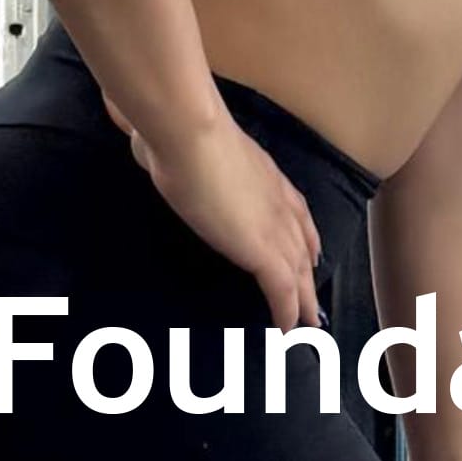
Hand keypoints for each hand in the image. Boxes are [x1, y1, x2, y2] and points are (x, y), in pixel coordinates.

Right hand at [99, 92, 321, 332]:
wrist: (189, 135)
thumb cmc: (183, 131)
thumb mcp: (189, 142)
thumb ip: (180, 151)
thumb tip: (147, 145)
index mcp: (267, 177)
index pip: (297, 213)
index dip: (305, 237)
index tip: (312, 254)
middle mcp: (280, 202)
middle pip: (304, 247)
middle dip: (310, 276)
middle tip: (314, 302)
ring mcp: (275, 228)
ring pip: (300, 272)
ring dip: (305, 300)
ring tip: (309, 324)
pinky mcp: (264, 252)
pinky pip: (284, 291)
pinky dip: (288, 312)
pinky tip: (288, 329)